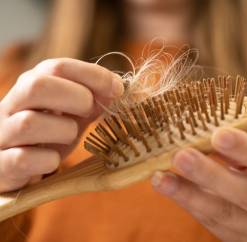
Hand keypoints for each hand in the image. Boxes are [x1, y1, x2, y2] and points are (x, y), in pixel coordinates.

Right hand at [0, 58, 123, 191]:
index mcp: (30, 86)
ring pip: (29, 123)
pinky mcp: (2, 165)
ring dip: (63, 130)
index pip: (57, 66)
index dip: (93, 75)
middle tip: (89, 110)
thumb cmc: (49, 134)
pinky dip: (48, 160)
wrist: (17, 164)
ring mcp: (3, 134)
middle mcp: (11, 105)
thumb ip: (93, 100)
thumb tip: (119, 88)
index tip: (118, 88)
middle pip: (36, 86)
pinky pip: (22, 159)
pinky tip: (53, 160)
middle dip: (75, 97)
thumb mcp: (72, 112)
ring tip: (69, 136)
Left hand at [152, 127, 246, 241]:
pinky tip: (170, 190)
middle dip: (210, 176)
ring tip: (161, 178)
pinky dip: (190, 206)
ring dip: (188, 196)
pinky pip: (214, 225)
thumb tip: (213, 139)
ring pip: (223, 216)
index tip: (218, 134)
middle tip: (181, 157)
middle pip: (246, 195)